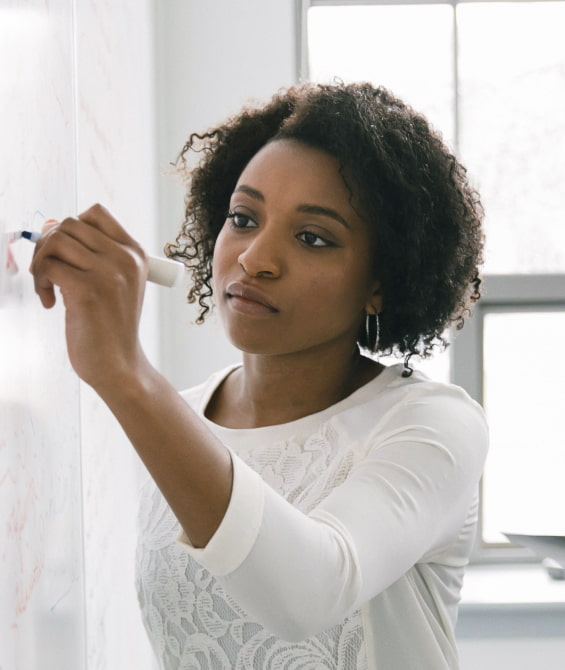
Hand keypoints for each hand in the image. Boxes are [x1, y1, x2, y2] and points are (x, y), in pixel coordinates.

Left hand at [29, 204, 147, 389]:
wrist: (119, 365)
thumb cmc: (110, 327)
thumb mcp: (112, 284)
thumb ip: (88, 256)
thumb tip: (50, 225)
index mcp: (134, 254)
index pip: (96, 214)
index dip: (71, 227)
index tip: (64, 253)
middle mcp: (124, 259)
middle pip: (70, 224)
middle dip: (48, 245)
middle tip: (48, 273)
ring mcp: (108, 274)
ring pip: (56, 241)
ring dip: (41, 263)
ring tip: (47, 288)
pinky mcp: (88, 291)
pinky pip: (49, 267)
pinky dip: (40, 283)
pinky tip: (51, 304)